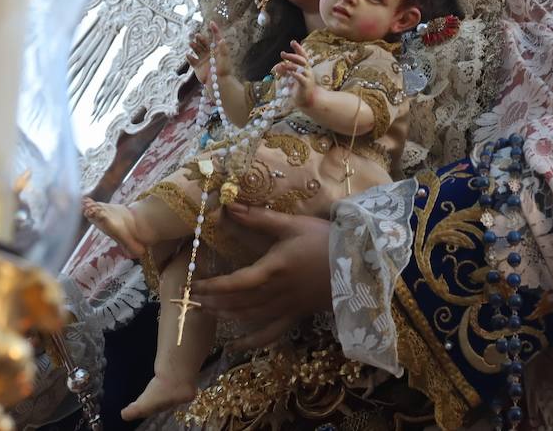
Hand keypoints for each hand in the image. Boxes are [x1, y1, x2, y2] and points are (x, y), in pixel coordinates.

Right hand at [187, 22, 228, 84]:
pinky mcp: (197, 66)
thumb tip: (222, 39)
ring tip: (191, 43)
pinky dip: (189, 57)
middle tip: (197, 36)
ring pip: (197, 49)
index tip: (211, 22)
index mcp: (217, 49)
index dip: (214, 30)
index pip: (216, 37)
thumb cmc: (224, 70)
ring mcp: (203, 59)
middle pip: (204, 42)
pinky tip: (188, 54)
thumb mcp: (225, 58)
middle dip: (200, 38)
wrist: (218, 83)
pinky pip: (192, 60)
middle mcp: (209, 52)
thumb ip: (223, 49)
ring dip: (194, 45)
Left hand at [190, 203, 331, 349]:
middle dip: (212, 302)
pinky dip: (252, 341)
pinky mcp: (297, 315)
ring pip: (250, 318)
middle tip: (190, 301)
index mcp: (273, 269)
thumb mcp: (292, 224)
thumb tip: (228, 206)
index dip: (213, 286)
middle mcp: (276, 292)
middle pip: (238, 303)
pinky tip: (236, 346)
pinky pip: (271, 333)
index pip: (236, 282)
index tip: (194, 284)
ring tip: (206, 313)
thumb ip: (259, 217)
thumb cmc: (326, 240)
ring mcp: (287, 307)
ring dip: (226, 316)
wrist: (362, 264)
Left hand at [274, 41, 314, 109]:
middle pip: (301, 60)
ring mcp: (308, 77)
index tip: (292, 42)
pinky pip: (300, 78)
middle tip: (282, 54)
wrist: (309, 100)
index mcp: (305, 67)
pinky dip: (295, 74)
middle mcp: (308, 70)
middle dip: (292, 56)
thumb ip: (285, 72)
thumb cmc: (300, 87)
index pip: (302, 55)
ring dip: (291, 65)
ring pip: (300, 68)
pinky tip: (289, 73)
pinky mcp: (306, 84)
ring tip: (283, 65)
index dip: (298, 48)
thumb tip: (277, 66)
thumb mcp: (291, 78)